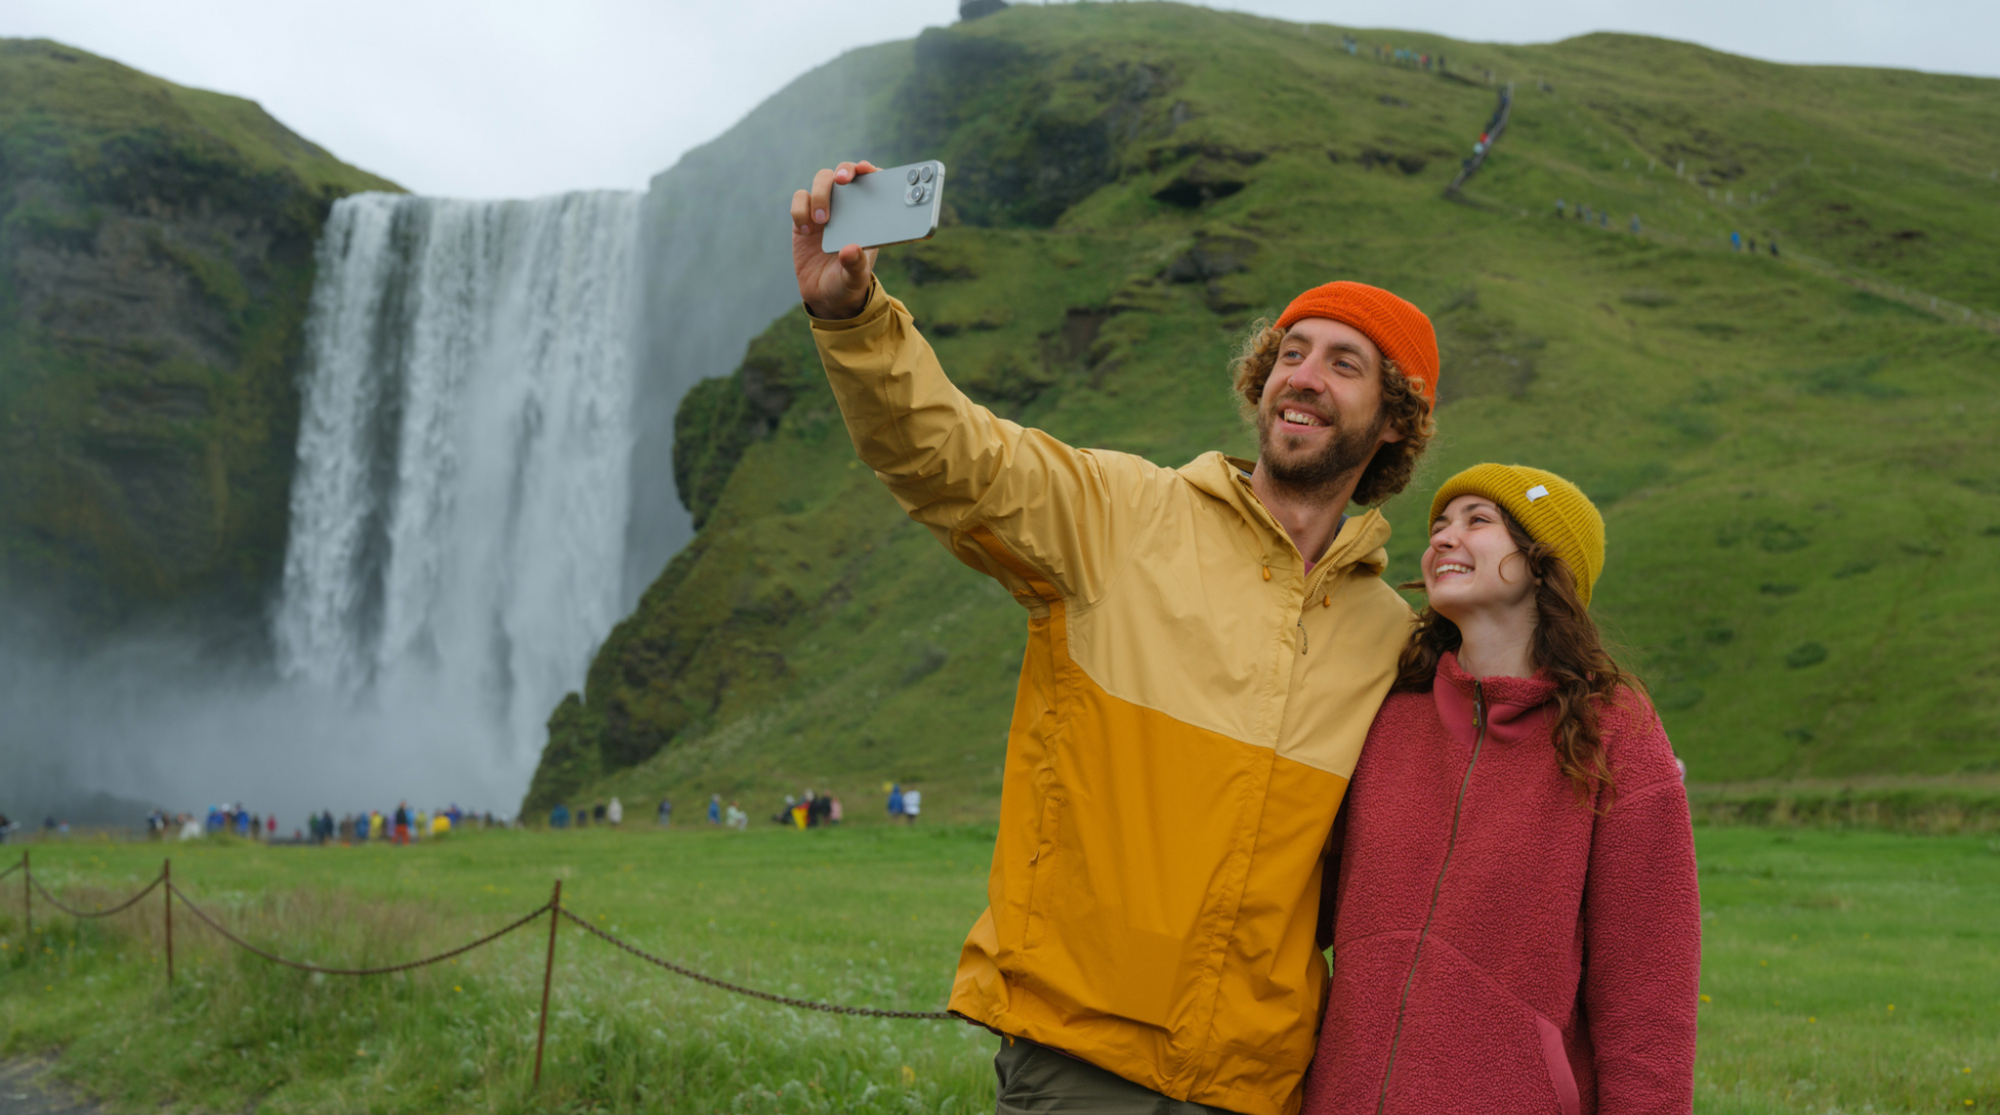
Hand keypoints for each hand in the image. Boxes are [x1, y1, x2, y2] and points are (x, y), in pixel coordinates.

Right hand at [791, 160, 880, 319]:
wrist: (825, 295)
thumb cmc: (848, 283)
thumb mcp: (855, 278)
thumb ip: (855, 265)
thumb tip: (850, 249)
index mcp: (868, 216)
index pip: (872, 183)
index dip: (870, 170)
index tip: (868, 170)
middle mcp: (847, 207)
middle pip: (844, 173)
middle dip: (844, 171)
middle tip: (842, 181)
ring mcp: (824, 209)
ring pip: (821, 181)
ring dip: (821, 194)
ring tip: (822, 220)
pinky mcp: (803, 217)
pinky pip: (800, 199)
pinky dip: (800, 210)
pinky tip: (805, 231)